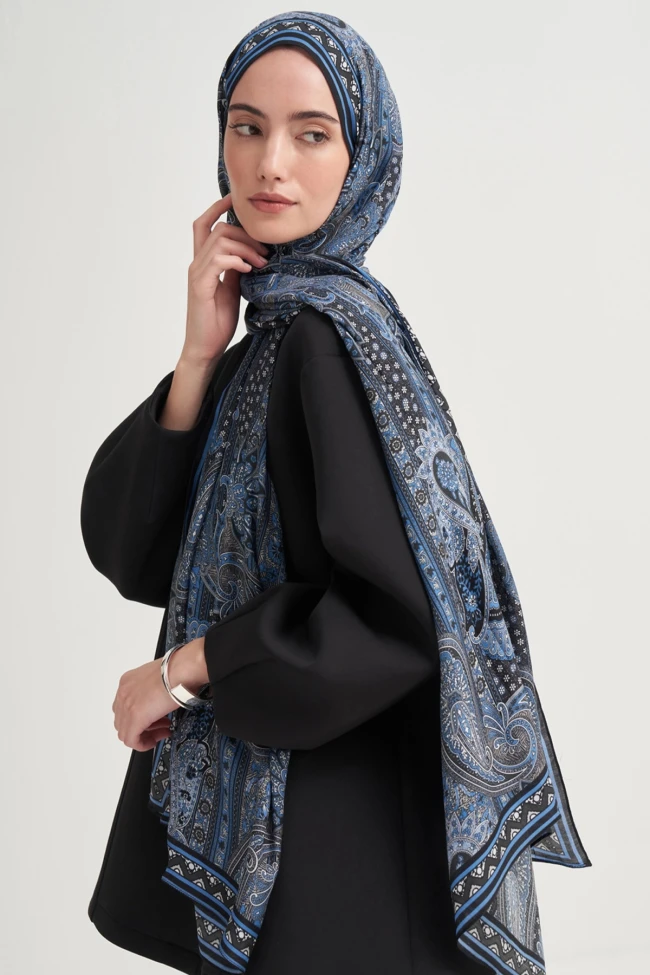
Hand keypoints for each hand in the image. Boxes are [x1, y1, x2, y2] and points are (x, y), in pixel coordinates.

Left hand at [112, 637, 208, 751]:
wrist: (181, 669)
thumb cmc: (177, 669)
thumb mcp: (158, 679)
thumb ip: (153, 690)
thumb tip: (160, 700)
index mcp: (128, 682)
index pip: (125, 706)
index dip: (140, 716)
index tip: (154, 718)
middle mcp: (124, 693)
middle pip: (123, 720)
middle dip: (142, 727)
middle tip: (159, 726)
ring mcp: (127, 705)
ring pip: (125, 731)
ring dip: (143, 735)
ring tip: (161, 731)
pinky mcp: (135, 718)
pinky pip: (131, 740)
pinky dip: (141, 744)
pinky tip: (153, 741)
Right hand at [182, 193, 269, 368]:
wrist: (205, 347)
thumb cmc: (217, 321)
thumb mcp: (232, 288)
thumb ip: (237, 268)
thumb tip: (251, 252)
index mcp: (203, 263)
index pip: (204, 225)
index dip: (218, 208)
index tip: (236, 200)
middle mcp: (197, 264)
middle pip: (219, 229)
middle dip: (246, 235)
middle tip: (266, 252)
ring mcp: (197, 273)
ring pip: (220, 241)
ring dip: (246, 248)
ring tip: (261, 263)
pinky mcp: (200, 286)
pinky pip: (219, 260)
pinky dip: (237, 260)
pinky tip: (249, 270)